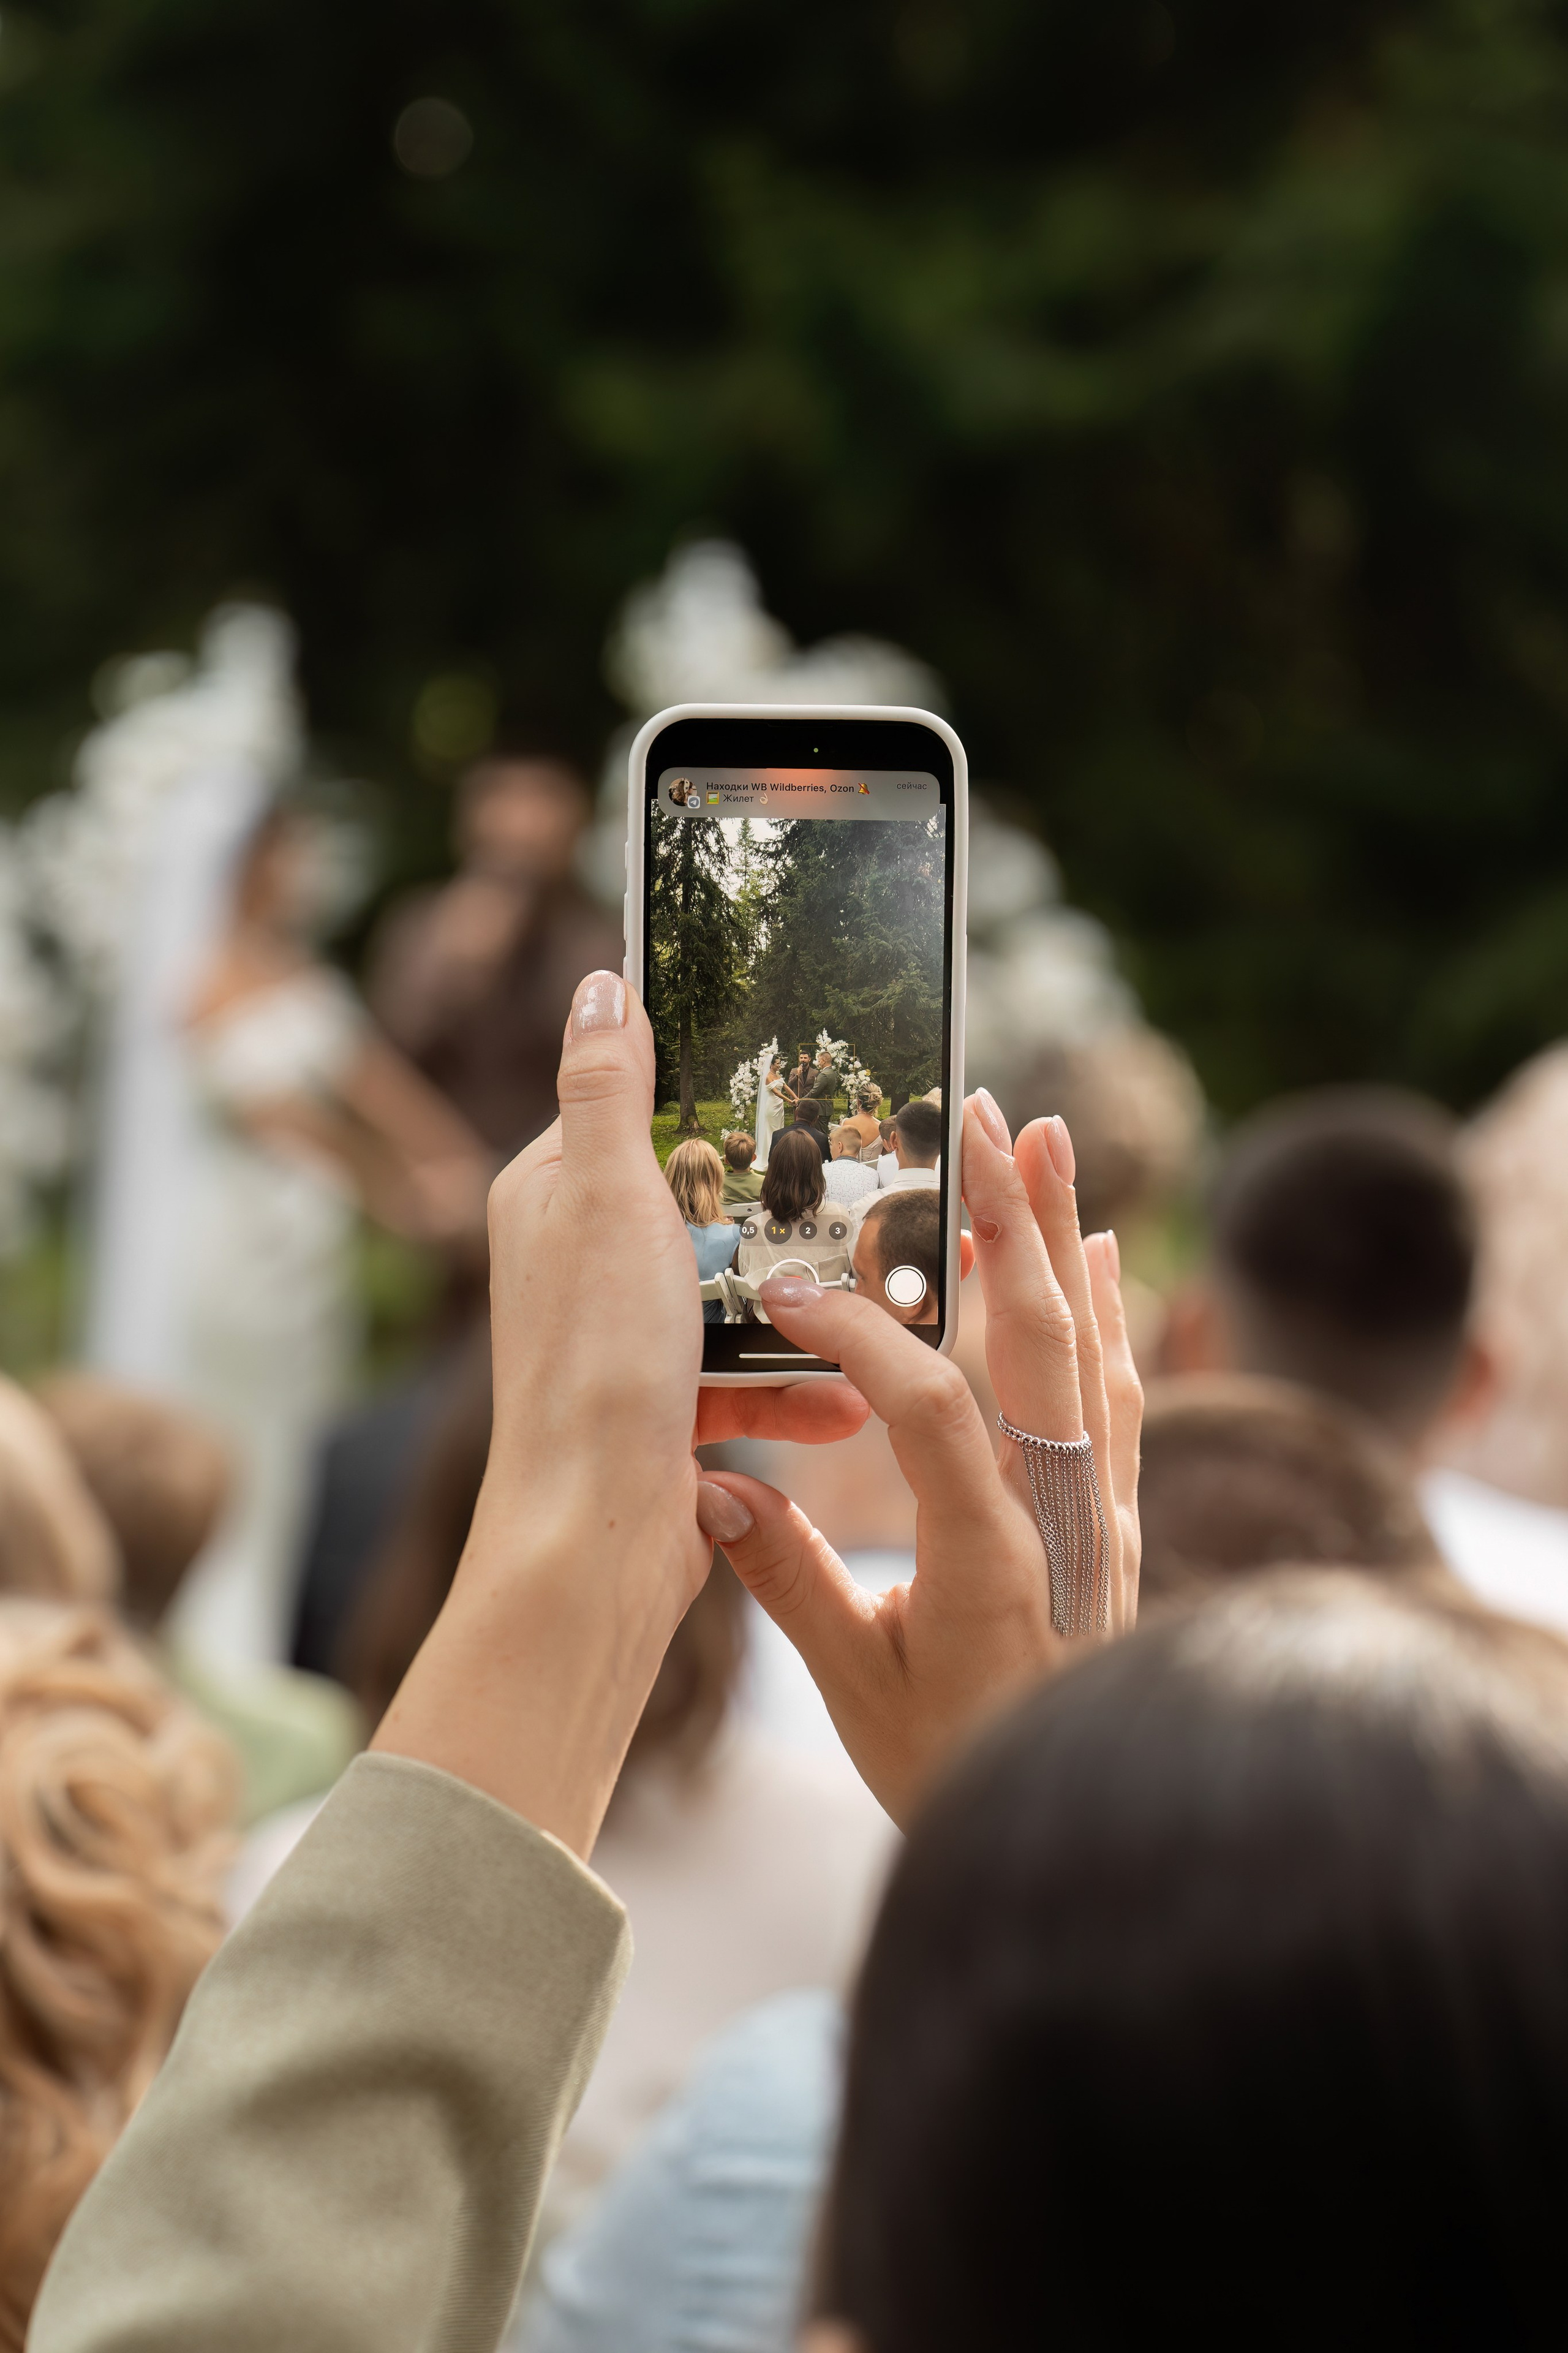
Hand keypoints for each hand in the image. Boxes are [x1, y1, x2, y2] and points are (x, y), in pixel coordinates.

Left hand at [373, 973, 864, 1854]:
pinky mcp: (661, 1407)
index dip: (712, 1096)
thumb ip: (608, 1087)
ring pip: (734, 1293)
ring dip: (801, 1311)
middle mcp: (578, 1261)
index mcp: (550, 1196)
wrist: (596, 1541)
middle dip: (775, 1208)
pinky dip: (795, 1391)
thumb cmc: (596, 1365)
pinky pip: (745, 1378)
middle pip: (699, 1200)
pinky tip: (845, 1407)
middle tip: (854, 1192)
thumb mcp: (608, 1197)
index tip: (793, 1083)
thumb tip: (599, 981)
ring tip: (873, 1310)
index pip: (635, 1109)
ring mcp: (622, 1338)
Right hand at [697, 1089, 1141, 1825]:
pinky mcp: (1121, 1514)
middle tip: (979, 1117)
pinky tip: (1099, 1248)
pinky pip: (1124, 1389)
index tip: (791, 1293)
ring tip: (1044, 1137)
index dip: (863, 1341)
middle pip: (1041, 1339)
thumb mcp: (858, 1690)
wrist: (1079, 1821)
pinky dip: (1110, 1310)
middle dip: (1007, 1217)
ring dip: (1063, 1235)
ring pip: (1092, 1345)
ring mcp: (1105, 1509)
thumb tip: (708, 1482)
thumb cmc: (954, 1765)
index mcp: (993, 1560)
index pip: (932, 1413)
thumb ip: (790, 1581)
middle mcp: (1066, 1517)